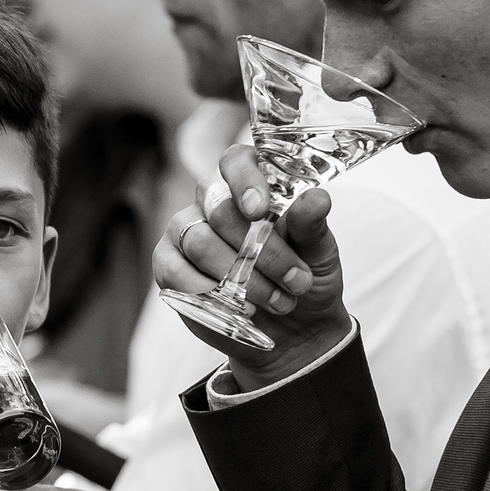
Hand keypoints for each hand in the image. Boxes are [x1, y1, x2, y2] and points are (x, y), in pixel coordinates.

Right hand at [152, 141, 353, 390]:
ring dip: (242, 278)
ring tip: (278, 301)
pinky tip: (241, 308)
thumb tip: (316, 199)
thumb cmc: (305, 277)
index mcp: (251, 183)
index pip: (236, 161)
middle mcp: (212, 201)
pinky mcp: (169, 266)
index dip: (245, 181)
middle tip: (296, 281)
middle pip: (219, 210)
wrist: (293, 329)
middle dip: (261, 251)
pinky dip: (210, 294)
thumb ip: (311, 226)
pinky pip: (176, 273)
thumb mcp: (320, 252)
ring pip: (200, 244)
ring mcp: (186, 231)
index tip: (261, 210)